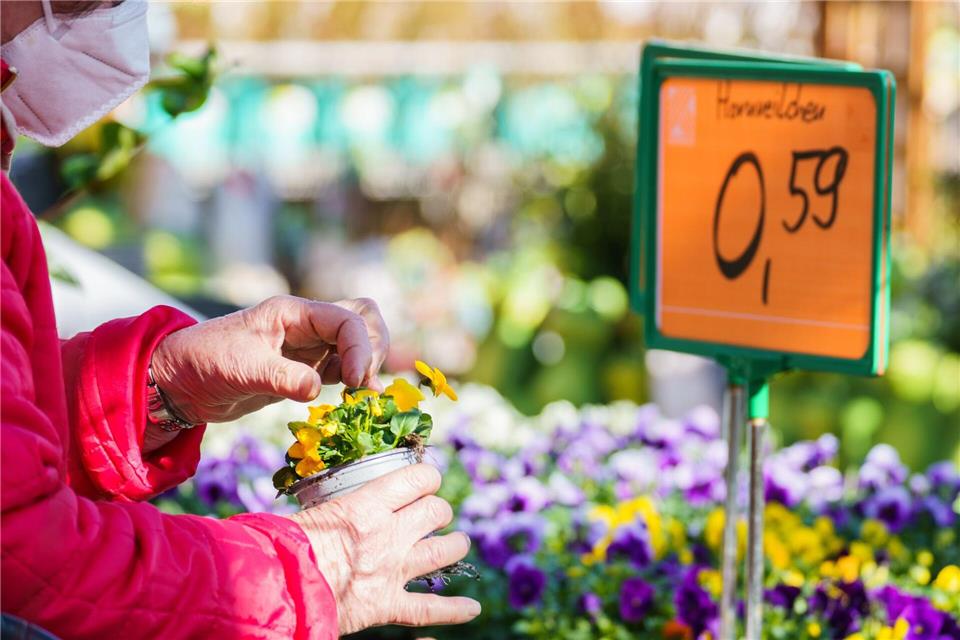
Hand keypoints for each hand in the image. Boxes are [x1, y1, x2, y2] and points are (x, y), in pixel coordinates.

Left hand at [150, 296, 388, 423]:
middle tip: (363, 382)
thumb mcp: (242, 369)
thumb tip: (318, 388)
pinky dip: (355, 378)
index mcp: (293, 312)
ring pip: (358, 341)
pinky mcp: (305, 369)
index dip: (361, 348)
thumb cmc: (204, 362)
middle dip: (373, 347)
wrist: (180, 382)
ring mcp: (308, 346)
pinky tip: (354, 398)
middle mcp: (306, 324)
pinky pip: (343, 366)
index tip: (357, 382)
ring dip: (368, 362)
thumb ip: (283, 377)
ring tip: (362, 393)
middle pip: (363, 318)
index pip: (347, 320)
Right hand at [289, 464, 480, 634]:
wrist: (276, 588)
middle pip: (436, 512)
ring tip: (457, 543)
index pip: (418, 479)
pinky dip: (455, 610)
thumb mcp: (316, 509)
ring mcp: (393, 571)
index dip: (426, 478)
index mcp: (369, 504)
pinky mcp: (387, 605)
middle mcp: (389, 534)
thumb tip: (347, 499)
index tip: (423, 481)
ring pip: (445, 552)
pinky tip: (471, 609)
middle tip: (430, 514)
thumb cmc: (285, 543)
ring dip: (455, 545)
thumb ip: (342, 504)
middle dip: (438, 510)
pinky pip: (431, 609)